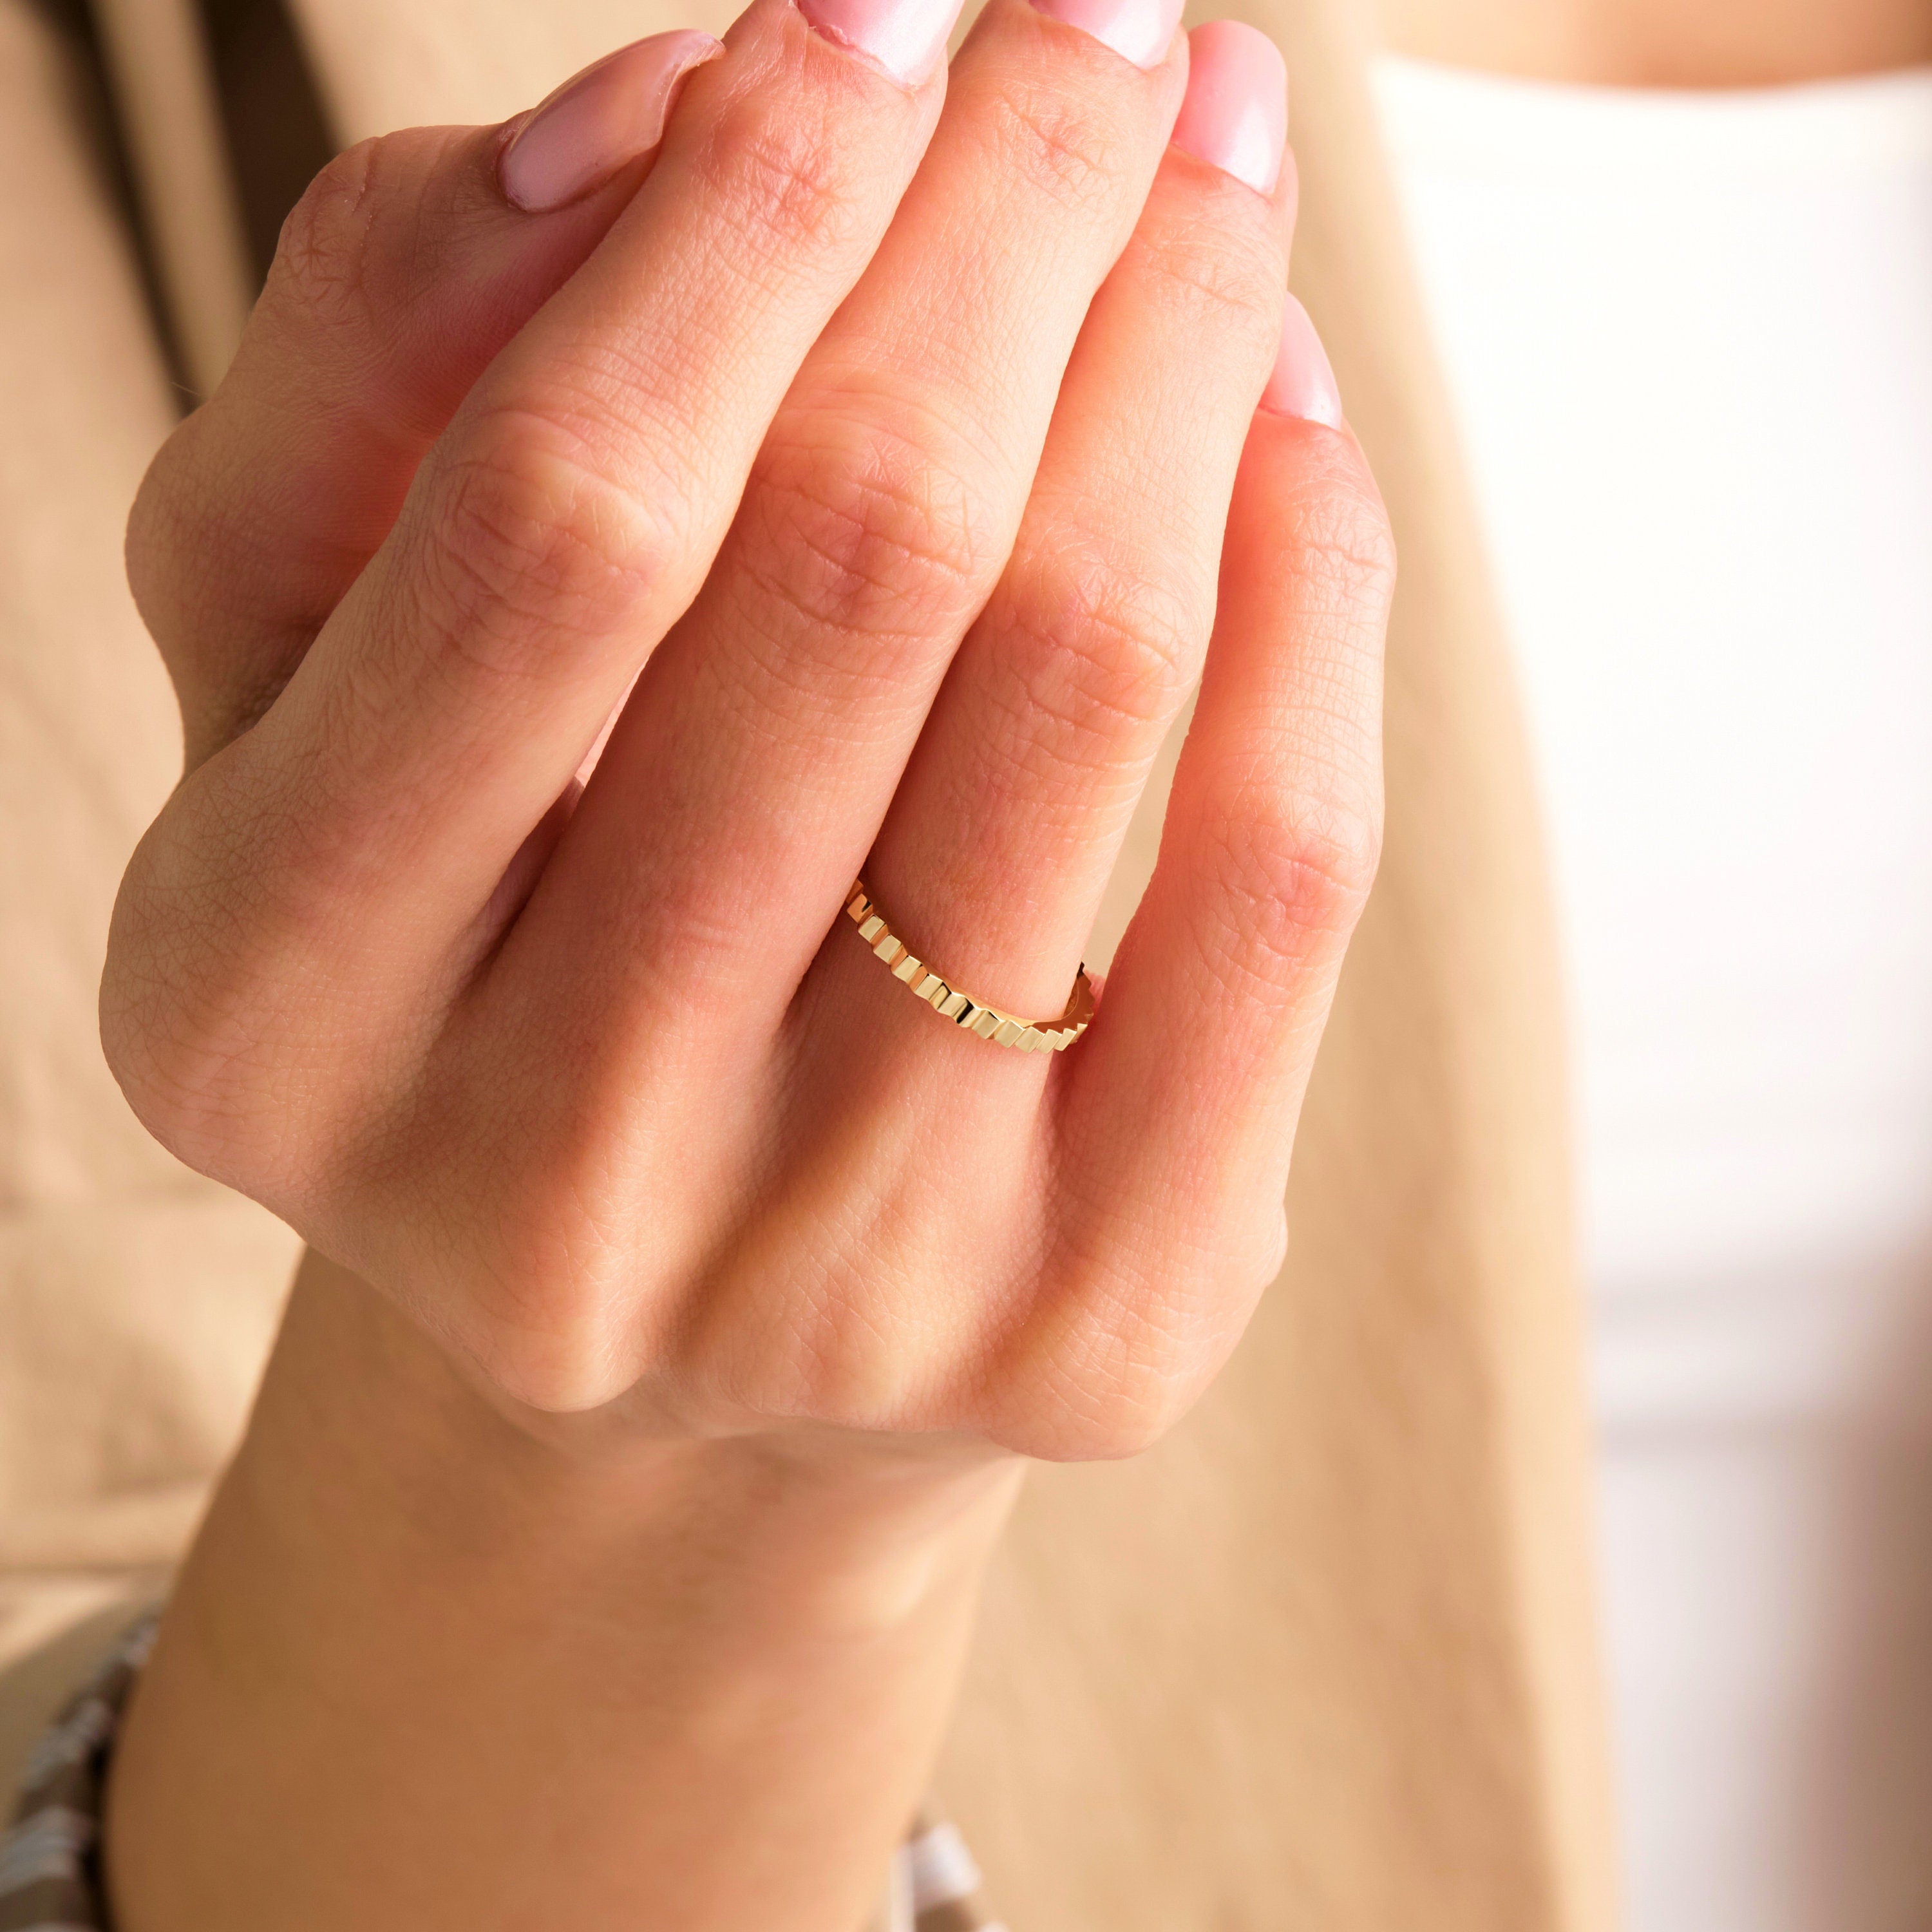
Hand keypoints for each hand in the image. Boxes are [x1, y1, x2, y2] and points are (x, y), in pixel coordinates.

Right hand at [105, 0, 1389, 1473]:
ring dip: (1187, 348)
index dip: (751, 210)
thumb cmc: (478, 934)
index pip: (558, 525)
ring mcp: (842, 1283)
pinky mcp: (1092, 1325)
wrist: (664, 1332)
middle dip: (1014, 218)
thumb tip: (659, 106)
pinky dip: (1313, 588)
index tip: (870, 9)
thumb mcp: (307, 663)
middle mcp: (551, 1178)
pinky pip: (1272, 884)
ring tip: (1214, 167)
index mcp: (271, 1004)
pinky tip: (1284, 419)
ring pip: (1084, 693)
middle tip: (1105, 30)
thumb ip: (382, 365)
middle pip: (855, 571)